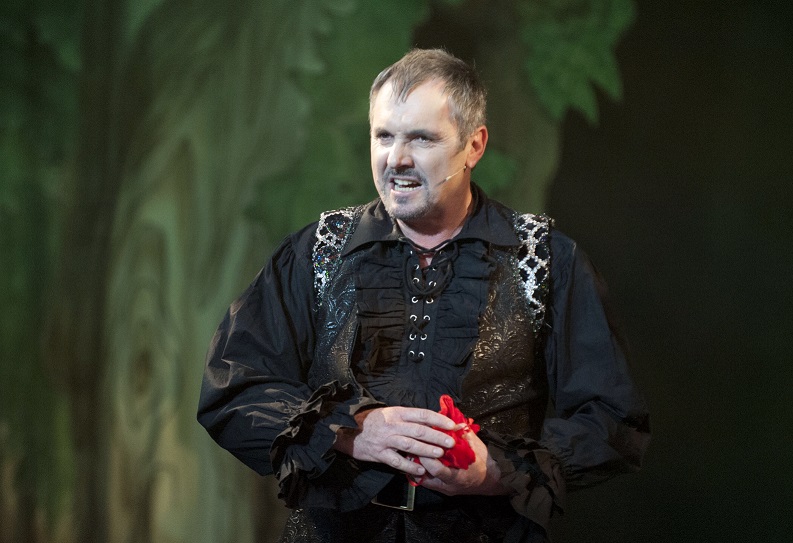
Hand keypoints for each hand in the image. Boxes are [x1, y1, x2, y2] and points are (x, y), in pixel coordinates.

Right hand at [334, 407, 457, 477]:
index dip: (438, 419)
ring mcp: (386, 440)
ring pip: (410, 444)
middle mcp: (393, 424)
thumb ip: (407, 418)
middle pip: (419, 430)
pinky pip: (397, 461)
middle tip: (451, 442)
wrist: (348, 431)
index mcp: (397, 412)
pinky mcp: (379, 454)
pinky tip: (420, 469)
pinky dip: (409, 465)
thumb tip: (430, 422)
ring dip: (427, 450)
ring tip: (440, 454)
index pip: (422, 414)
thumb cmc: (372, 421)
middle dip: (437, 436)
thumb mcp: (390, 413)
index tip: (452, 424)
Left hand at [415, 428, 507, 495]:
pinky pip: (426, 481)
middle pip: (426, 476)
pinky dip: (421, 470)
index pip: (437, 470)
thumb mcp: (475, 447)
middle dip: (416, 461)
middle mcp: (448, 486)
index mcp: (458, 477)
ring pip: (423, 480)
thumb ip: (462, 435)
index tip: (423, 444)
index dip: (427, 457)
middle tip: (411, 447)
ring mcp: (444, 489)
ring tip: (411, 453)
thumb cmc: (483, 463)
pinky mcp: (441, 489)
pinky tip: (417, 460)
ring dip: (416, 466)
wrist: (491, 480)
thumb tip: (452, 421)